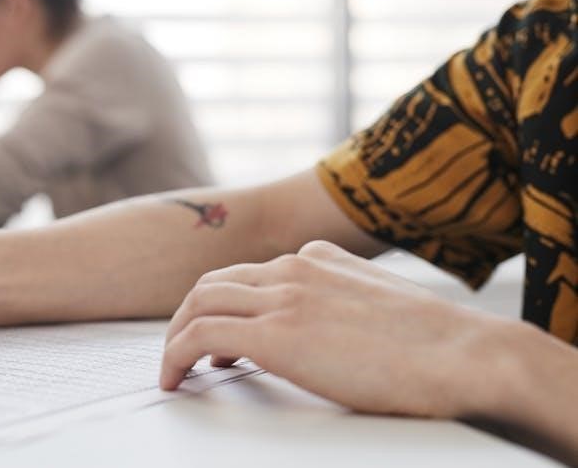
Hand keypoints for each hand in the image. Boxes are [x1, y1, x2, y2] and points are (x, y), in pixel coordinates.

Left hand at [161, 240, 509, 419]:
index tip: (218, 338)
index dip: (223, 305)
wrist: (464, 355)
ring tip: (174, 369)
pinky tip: (176, 379)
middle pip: (213, 283)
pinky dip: (176, 355)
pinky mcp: (276, 334)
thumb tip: (324, 320)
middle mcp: (292, 269)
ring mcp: (283, 297)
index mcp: (316, 259)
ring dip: (176, 336)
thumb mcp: (378, 299)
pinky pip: (200, 336)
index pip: (246, 274)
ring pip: (199, 304)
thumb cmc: (435, 341)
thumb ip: (341, 295)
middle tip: (182, 350)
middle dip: (188, 316)